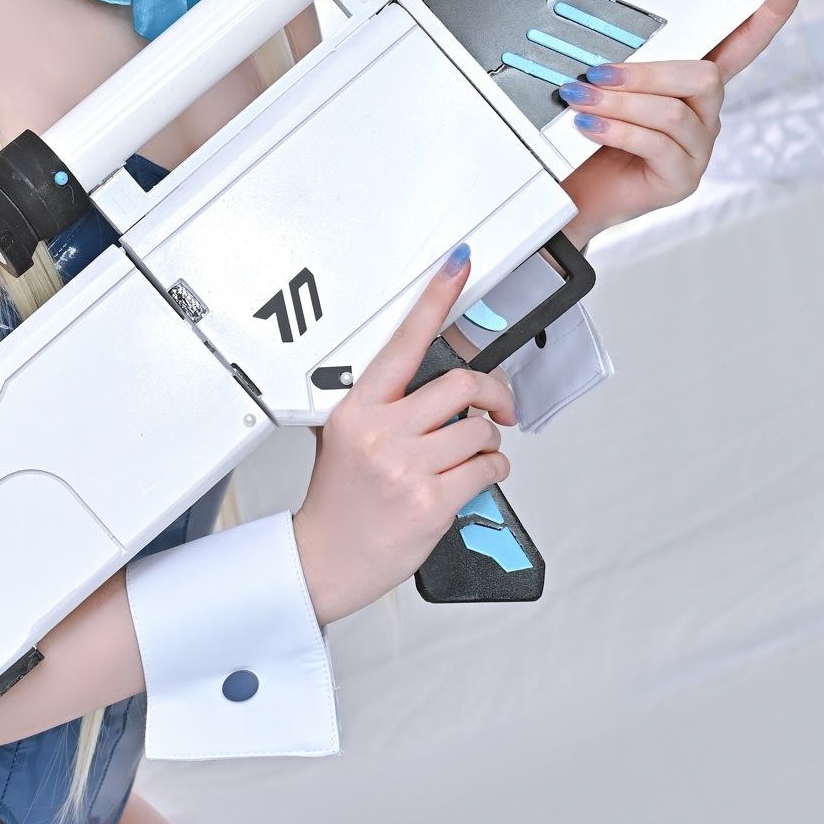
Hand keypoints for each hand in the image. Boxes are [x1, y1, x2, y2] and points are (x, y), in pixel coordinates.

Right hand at [292, 246, 515, 625]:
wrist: (325, 560)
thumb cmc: (338, 502)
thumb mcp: (343, 439)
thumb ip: (381, 408)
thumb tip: (432, 387)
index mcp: (357, 409)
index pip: (402, 341)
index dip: (434, 298)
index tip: (458, 264)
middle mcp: (381, 433)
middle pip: (460, 385)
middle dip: (492, 393)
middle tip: (498, 404)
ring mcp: (407, 468)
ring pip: (480, 431)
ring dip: (488, 441)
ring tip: (472, 454)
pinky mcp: (432, 502)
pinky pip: (487, 469)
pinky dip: (493, 470)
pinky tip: (475, 476)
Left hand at [558, 0, 805, 243]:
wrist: (573, 194)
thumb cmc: (592, 138)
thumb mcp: (608, 91)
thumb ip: (621, 64)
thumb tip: (606, 37)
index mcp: (694, 84)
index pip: (742, 43)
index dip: (769, 13)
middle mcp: (706, 114)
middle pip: (705, 76)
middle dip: (647, 73)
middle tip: (597, 73)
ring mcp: (698, 148)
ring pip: (674, 112)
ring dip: (621, 103)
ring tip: (581, 100)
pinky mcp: (682, 179)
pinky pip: (657, 145)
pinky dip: (618, 130)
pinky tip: (590, 126)